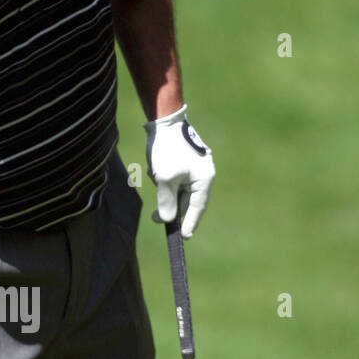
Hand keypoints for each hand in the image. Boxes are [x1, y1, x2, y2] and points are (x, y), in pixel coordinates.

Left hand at [144, 104, 214, 238]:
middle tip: (154, 217)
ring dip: (165, 189)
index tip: (183, 237)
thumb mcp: (165, 179)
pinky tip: (155, 168)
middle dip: (170, 206)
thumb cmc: (167, 149)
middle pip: (187, 200)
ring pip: (178, 190)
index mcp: (204, 178)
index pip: (198, 208)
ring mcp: (194, 168)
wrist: (164, 120)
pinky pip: (175, 179)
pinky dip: (164, 180)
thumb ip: (167, 201)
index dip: (190, 223)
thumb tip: (169, 219)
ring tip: (154, 174)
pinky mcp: (185, 162)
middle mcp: (203, 174)